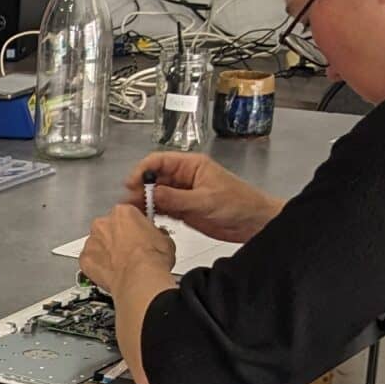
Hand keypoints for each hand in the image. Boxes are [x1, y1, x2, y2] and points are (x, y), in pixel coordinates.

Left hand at [79, 206, 177, 298]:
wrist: (140, 278)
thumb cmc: (151, 259)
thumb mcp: (165, 240)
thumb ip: (156, 233)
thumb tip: (158, 236)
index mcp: (123, 212)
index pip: (127, 213)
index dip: (134, 225)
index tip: (138, 232)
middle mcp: (103, 223)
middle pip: (109, 227)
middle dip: (117, 237)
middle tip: (130, 250)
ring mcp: (92, 241)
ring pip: (98, 243)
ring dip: (106, 251)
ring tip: (121, 264)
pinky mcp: (85, 259)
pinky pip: (90, 261)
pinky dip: (97, 266)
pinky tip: (110, 272)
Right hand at [120, 151, 280, 242]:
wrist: (254, 222)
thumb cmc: (240, 203)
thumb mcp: (206, 200)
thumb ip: (177, 198)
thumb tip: (153, 194)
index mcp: (191, 166)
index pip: (159, 161)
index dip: (143, 170)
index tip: (133, 183)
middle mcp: (184, 178)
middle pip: (154, 178)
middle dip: (140, 189)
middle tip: (130, 202)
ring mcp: (183, 194)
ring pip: (156, 195)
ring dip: (144, 203)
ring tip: (134, 213)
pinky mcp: (184, 210)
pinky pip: (163, 209)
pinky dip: (153, 214)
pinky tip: (147, 219)